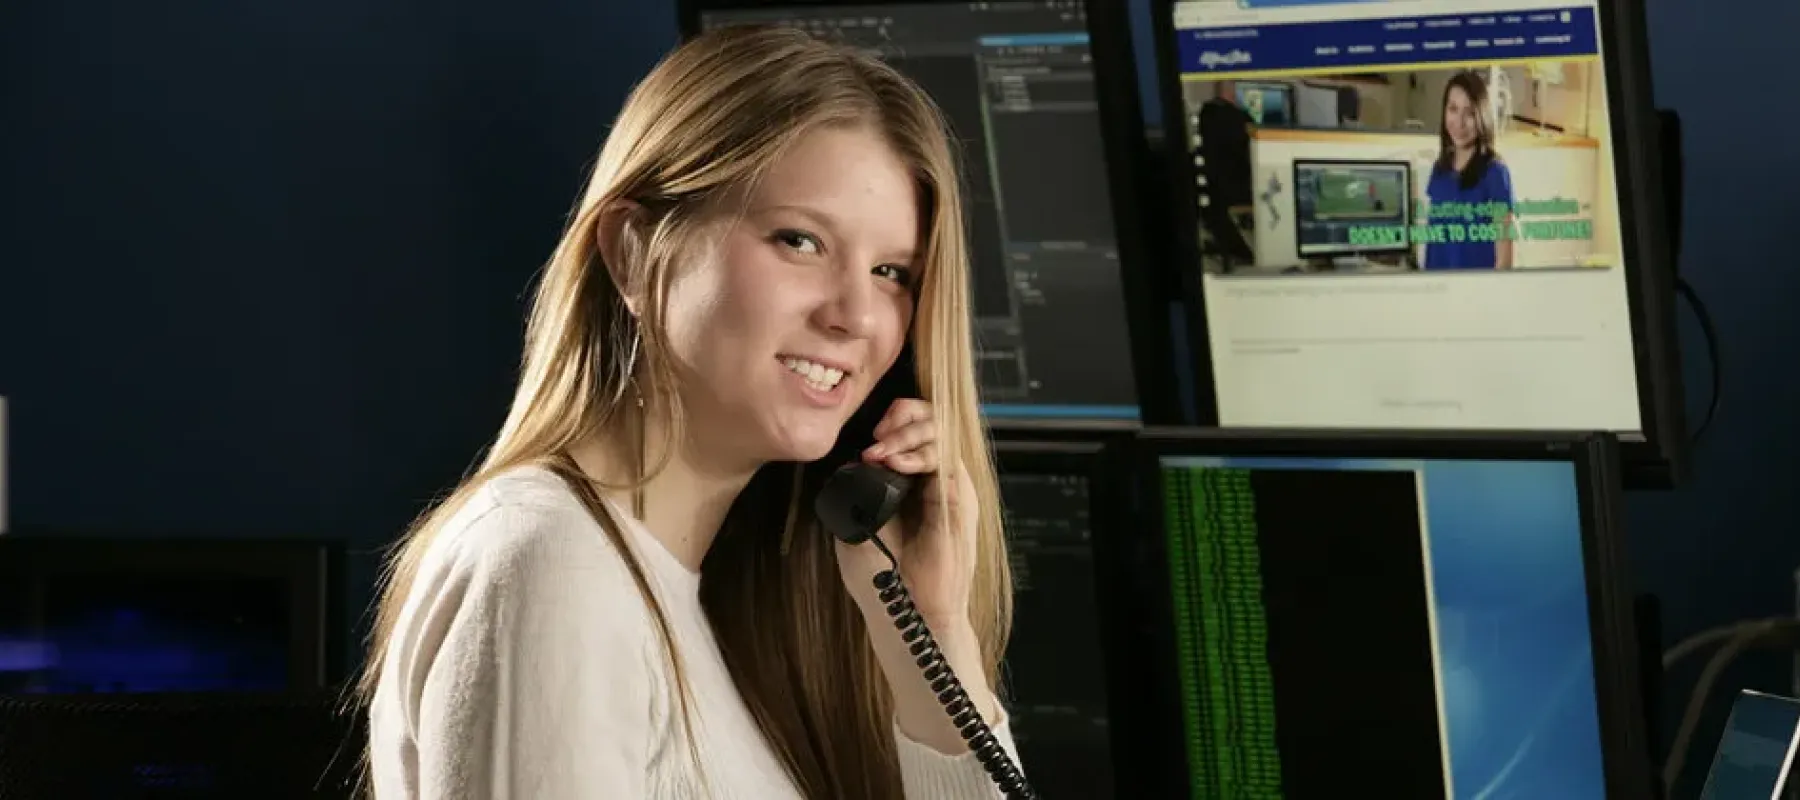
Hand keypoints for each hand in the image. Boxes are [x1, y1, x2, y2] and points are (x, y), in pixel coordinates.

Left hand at [833, 398, 978, 626]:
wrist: (906, 613)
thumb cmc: (883, 578)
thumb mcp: (856, 527)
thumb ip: (856, 495)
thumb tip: (852, 464)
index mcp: (911, 481)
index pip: (913, 428)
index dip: (895, 419)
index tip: (871, 434)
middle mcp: (934, 480)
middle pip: (932, 420)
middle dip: (902, 418)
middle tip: (878, 436)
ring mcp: (949, 489)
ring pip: (941, 433)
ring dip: (908, 434)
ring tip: (883, 451)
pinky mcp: (959, 502)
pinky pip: (947, 461)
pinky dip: (921, 455)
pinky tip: (898, 464)